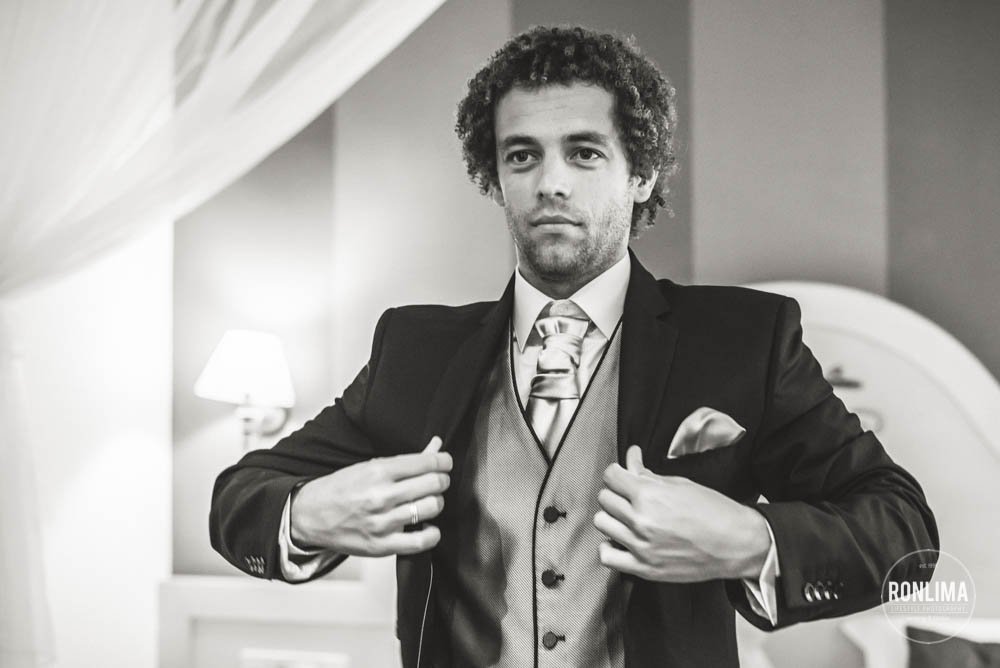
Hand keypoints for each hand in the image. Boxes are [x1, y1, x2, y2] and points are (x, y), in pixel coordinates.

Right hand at [290, 436, 451, 556]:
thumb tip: (436, 446)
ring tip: (428, 501)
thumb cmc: (341, 489)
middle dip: (441, 480)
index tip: (445, 463)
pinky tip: (427, 526)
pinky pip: (421, 541)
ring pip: (431, 508)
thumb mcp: (370, 467)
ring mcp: (382, 523)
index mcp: (378, 472)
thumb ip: (406, 460)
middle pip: (433, 484)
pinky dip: (432, 533)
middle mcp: (381, 496)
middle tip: (437, 480)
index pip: (427, 463)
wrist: (310, 515)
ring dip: (435, 502)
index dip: (444, 462)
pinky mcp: (381, 546)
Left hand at [594, 445, 769, 581]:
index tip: (623, 476)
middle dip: (616, 493)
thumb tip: (632, 458)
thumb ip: (648, 473)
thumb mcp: (680, 484)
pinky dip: (610, 547)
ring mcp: (641, 546)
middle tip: (630, 496)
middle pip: (605, 498)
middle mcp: (642, 521)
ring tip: (628, 517)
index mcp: (650, 496)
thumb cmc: (715, 512)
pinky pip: (607, 556)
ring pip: (602, 523)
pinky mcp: (644, 568)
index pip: (611, 476)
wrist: (737, 543)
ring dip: (613, 517)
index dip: (617, 473)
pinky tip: (623, 540)